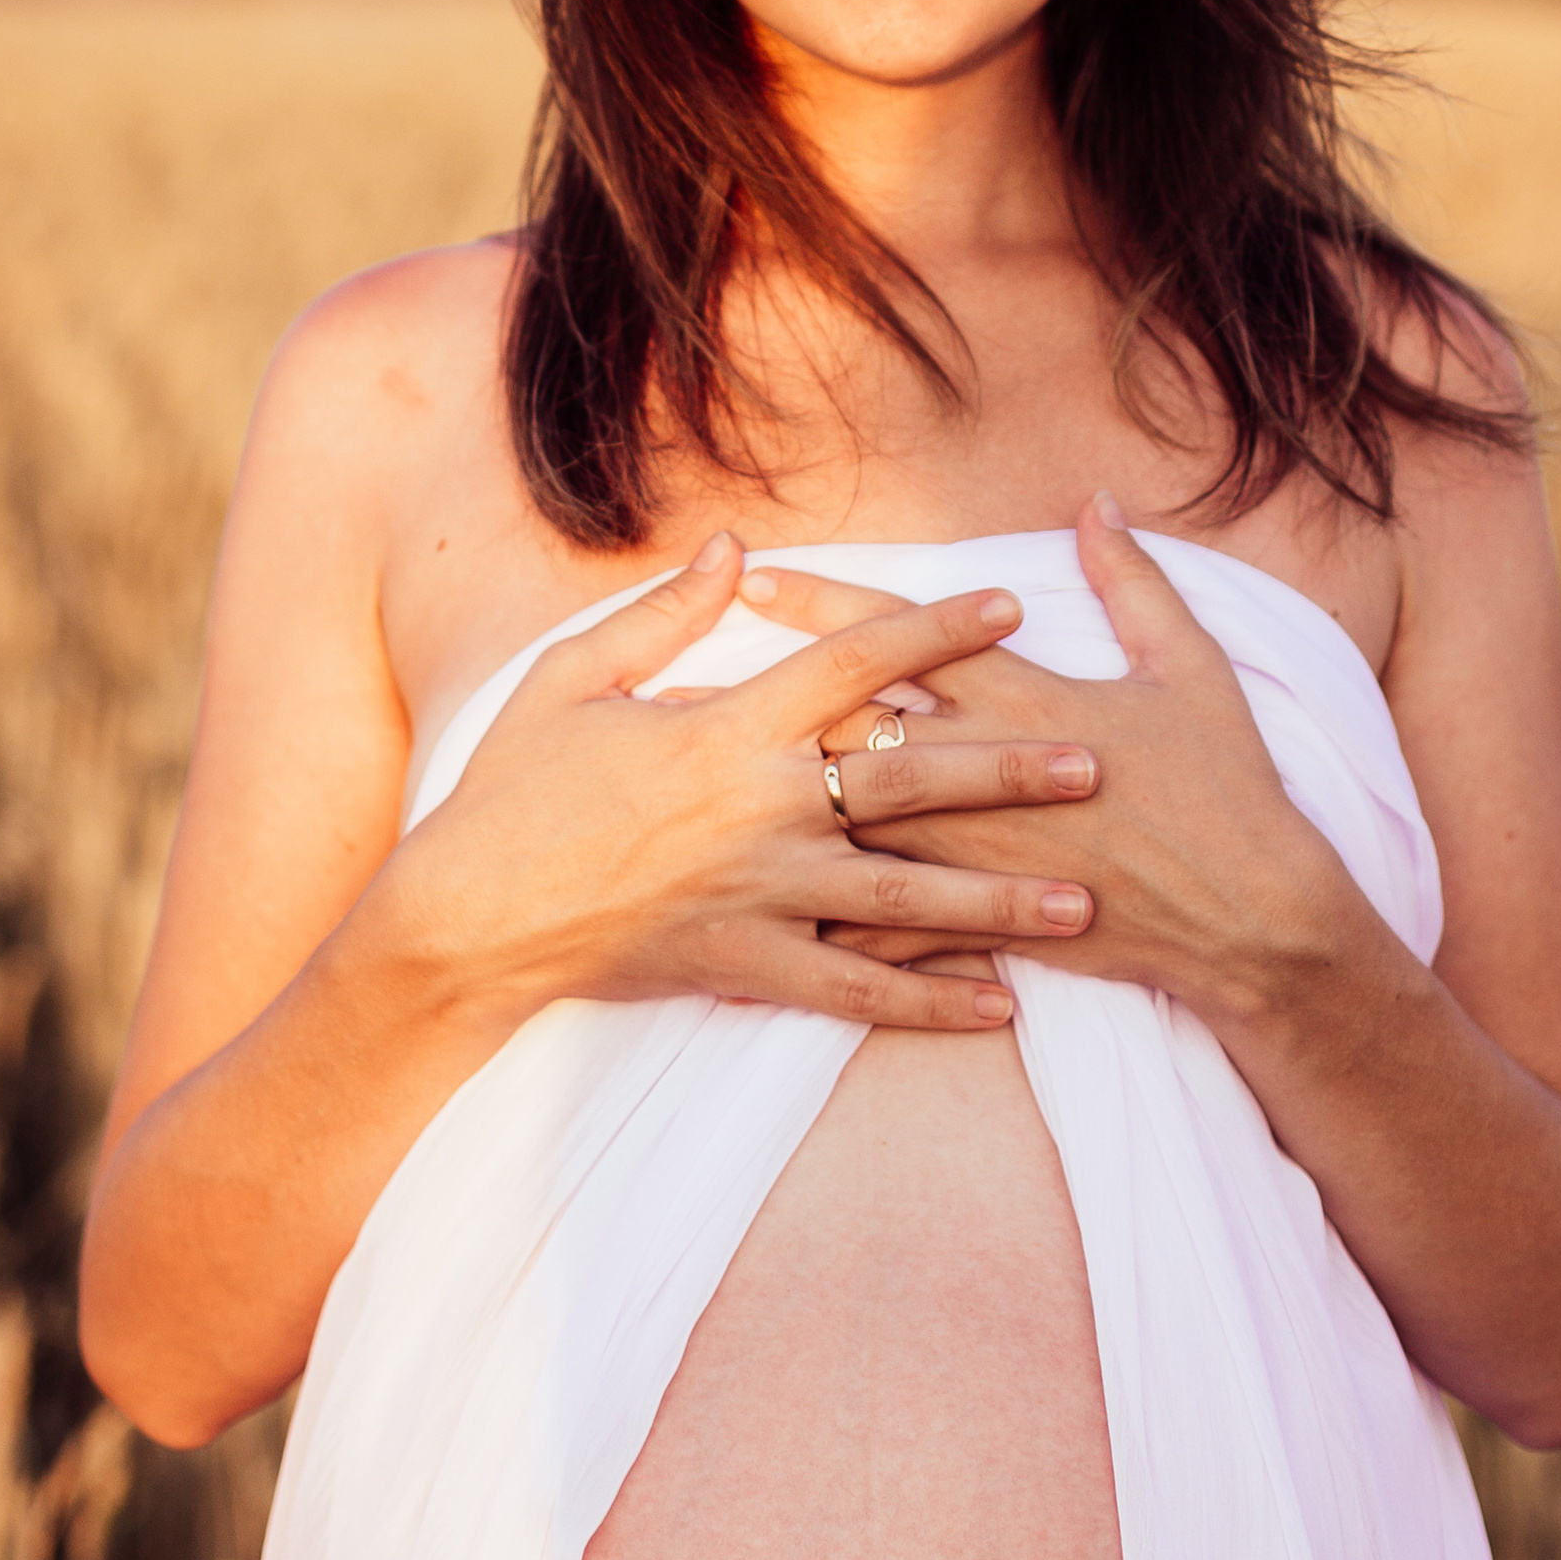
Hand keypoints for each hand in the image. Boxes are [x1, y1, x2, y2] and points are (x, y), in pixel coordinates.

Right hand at [380, 537, 1102, 1034]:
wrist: (465, 918)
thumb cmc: (511, 790)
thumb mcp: (572, 679)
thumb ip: (664, 616)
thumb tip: (733, 549)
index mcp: (726, 726)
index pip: (854, 664)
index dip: (936, 630)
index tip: (1010, 608)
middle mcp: (760, 808)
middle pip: (908, 780)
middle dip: (1007, 769)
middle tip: (1095, 763)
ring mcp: (759, 895)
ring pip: (903, 895)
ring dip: (998, 901)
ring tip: (1082, 905)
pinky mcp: (743, 966)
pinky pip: (853, 990)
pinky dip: (926, 1002)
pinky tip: (994, 1010)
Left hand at [748, 499, 1369, 1029]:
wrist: (1255, 923)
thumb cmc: (1230, 791)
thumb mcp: (1193, 669)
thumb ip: (1135, 582)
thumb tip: (1096, 502)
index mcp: (1029, 704)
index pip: (904, 639)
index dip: (827, 603)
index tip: (759, 576)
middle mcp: (983, 779)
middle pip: (850, 728)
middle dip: (768, 698)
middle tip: (688, 675)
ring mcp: (975, 860)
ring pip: (846, 824)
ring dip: (775, 803)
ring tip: (700, 787)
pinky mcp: (983, 926)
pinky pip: (881, 925)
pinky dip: (822, 913)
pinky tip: (758, 904)